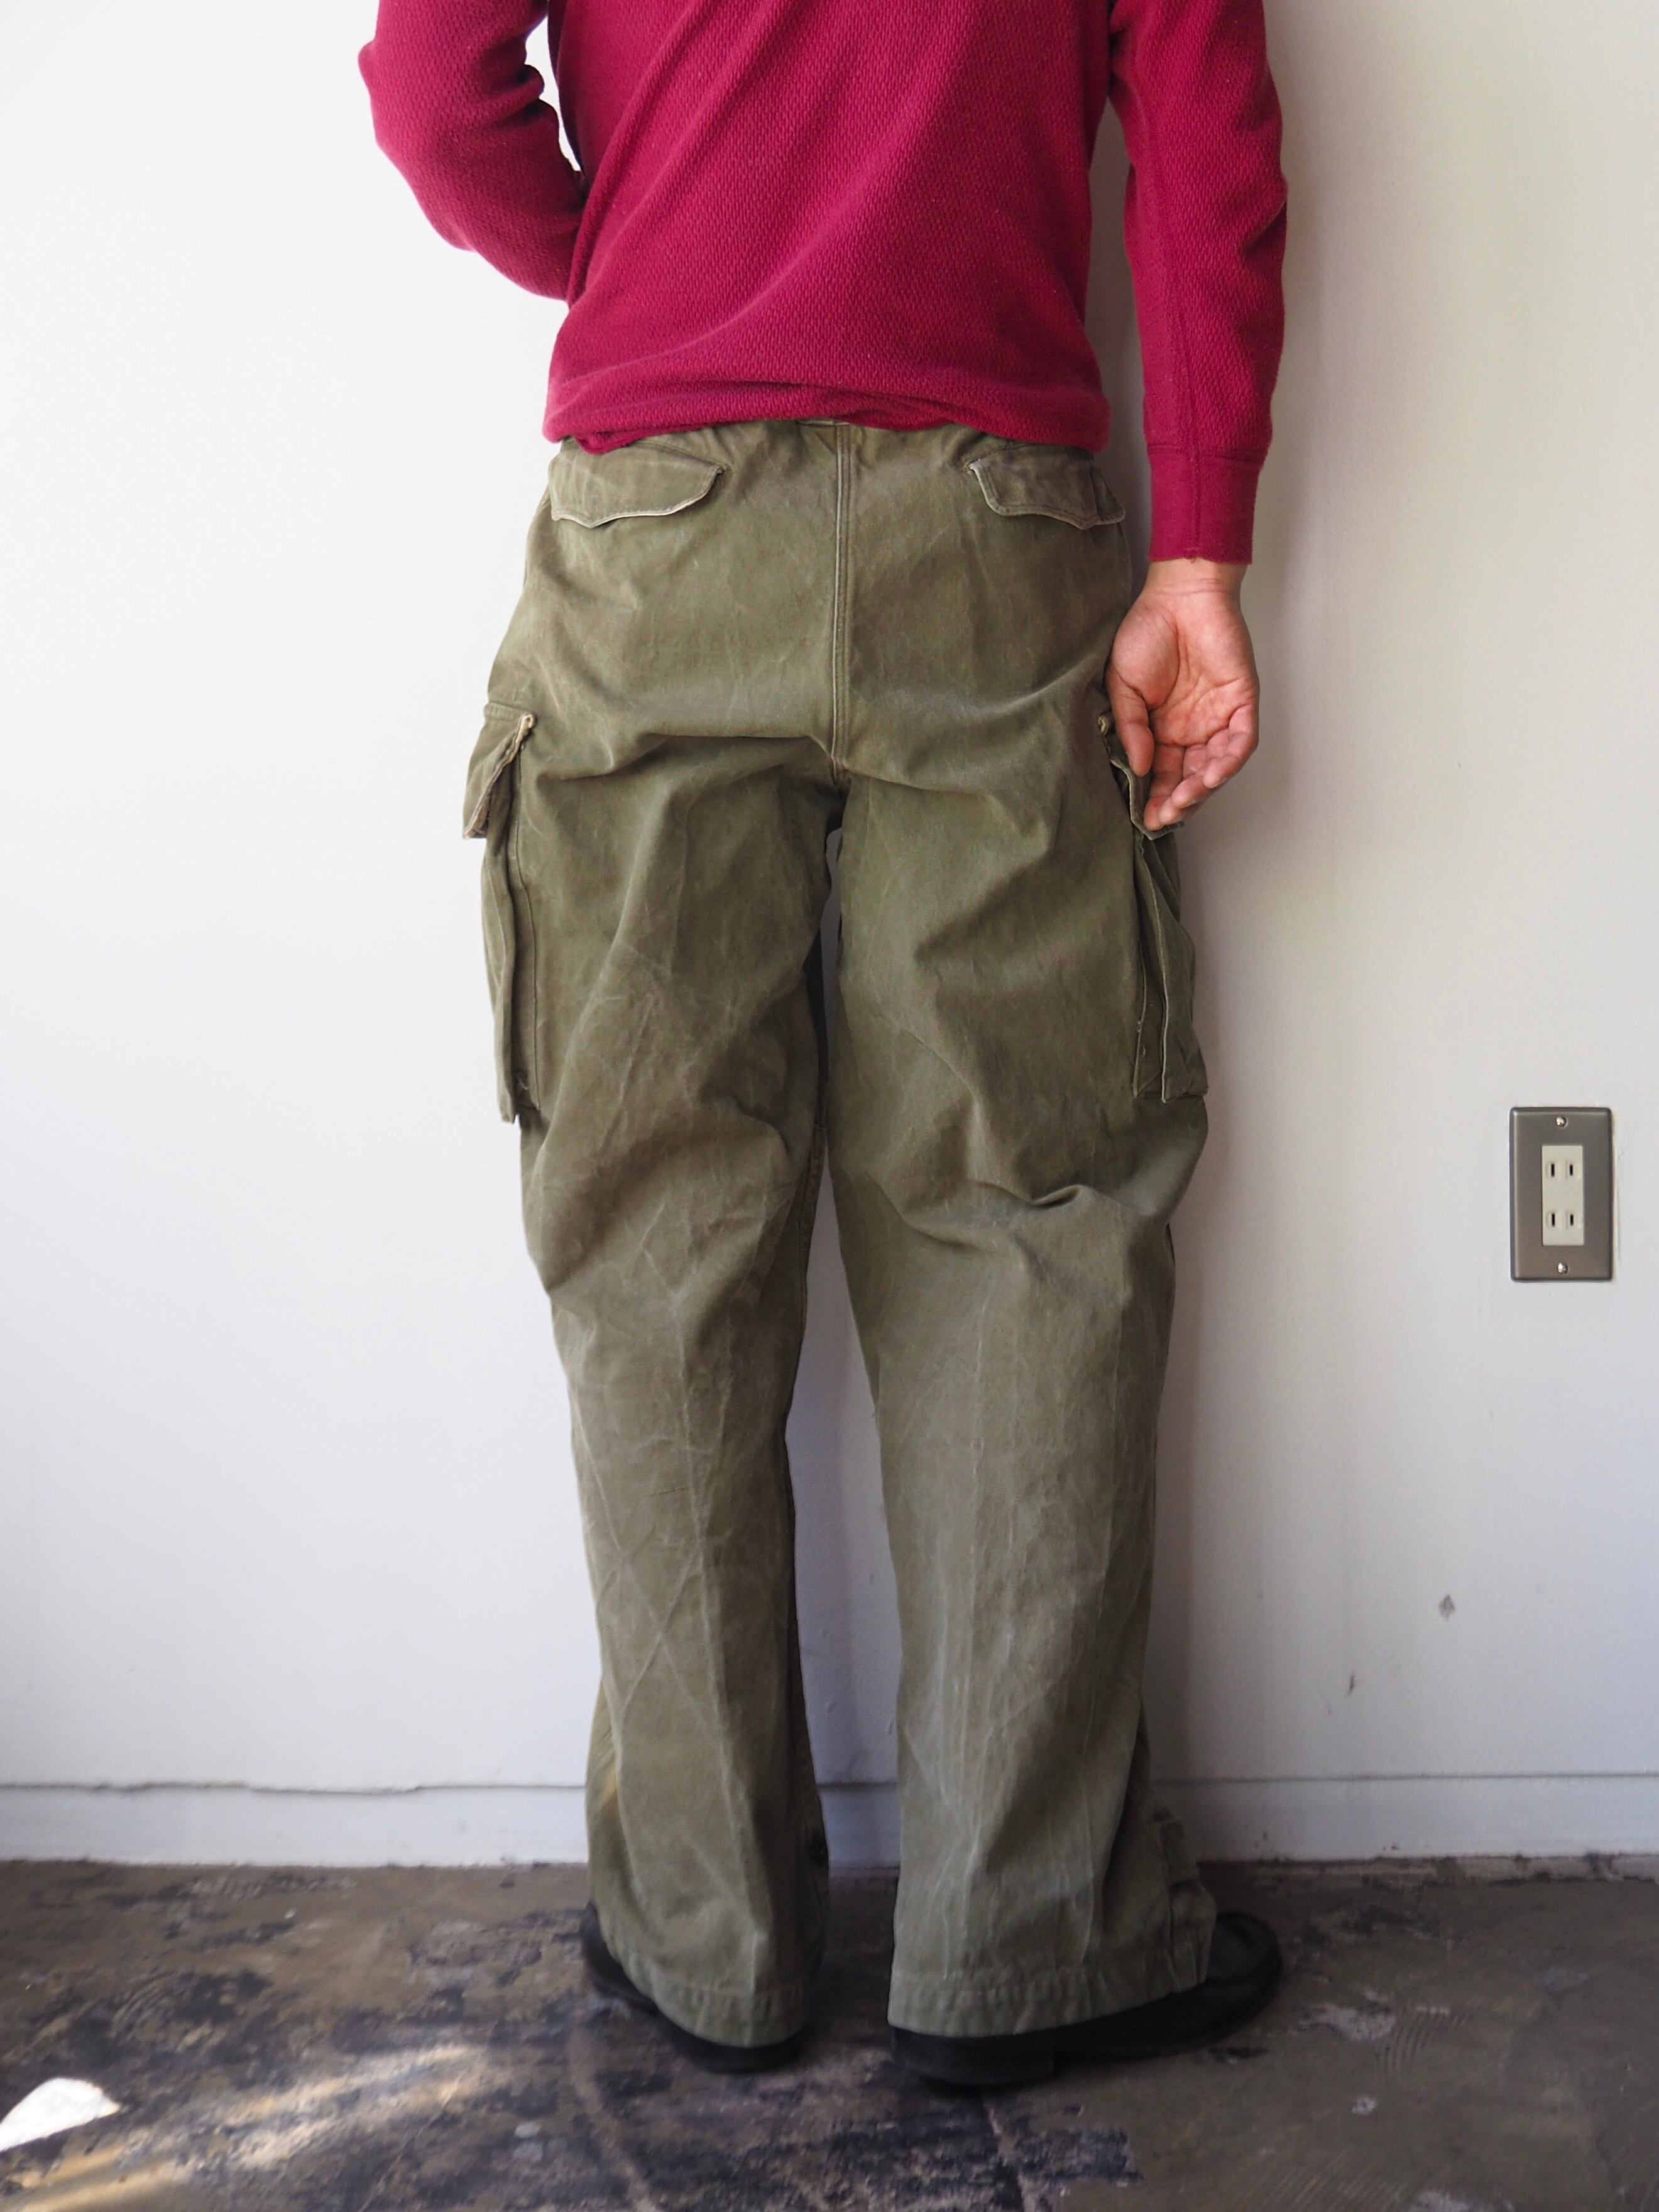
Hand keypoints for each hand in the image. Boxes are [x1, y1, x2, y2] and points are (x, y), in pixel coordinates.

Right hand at [1106, 560, 1258, 831]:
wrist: (1179, 594)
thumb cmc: (1147, 632)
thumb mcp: (1122, 685)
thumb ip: (1131, 727)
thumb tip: (1140, 769)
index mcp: (1162, 729)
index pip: (1162, 775)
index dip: (1155, 798)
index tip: (1145, 817)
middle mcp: (1192, 729)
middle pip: (1190, 778)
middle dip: (1179, 801)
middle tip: (1165, 815)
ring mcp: (1218, 717)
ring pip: (1217, 766)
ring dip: (1203, 787)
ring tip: (1186, 799)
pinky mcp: (1241, 702)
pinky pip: (1241, 741)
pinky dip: (1229, 760)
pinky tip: (1213, 775)